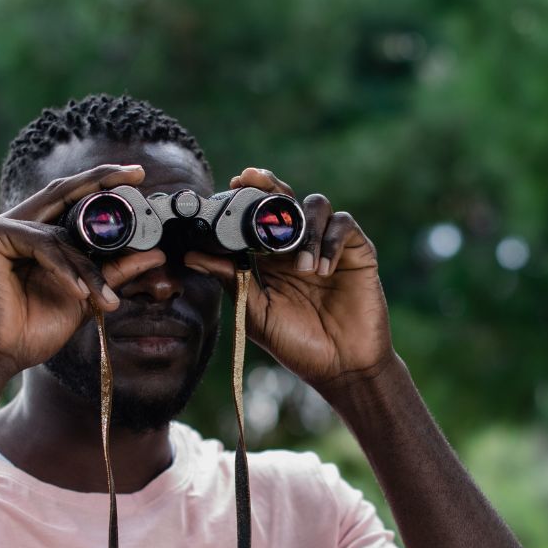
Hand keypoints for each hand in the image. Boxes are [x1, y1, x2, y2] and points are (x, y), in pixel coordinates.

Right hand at [0, 164, 170, 379]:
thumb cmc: (30, 329)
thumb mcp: (83, 296)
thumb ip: (111, 272)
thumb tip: (155, 254)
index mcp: (32, 232)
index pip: (70, 198)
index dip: (102, 183)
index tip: (138, 175)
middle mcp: (13, 221)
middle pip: (63, 192)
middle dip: (103, 181)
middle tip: (138, 175)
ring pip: (58, 234)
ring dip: (86, 268)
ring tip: (103, 299)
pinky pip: (39, 244)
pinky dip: (63, 268)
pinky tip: (77, 292)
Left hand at [184, 167, 393, 393]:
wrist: (341, 368)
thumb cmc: (297, 344)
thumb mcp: (255, 312)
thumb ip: (229, 279)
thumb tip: (190, 256)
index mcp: (273, 257)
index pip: (260, 214)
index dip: (248, 195)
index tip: (233, 184)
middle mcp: (300, 246)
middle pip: (287, 198)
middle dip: (270, 185)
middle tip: (253, 179)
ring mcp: (329, 246)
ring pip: (317, 205)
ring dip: (304, 228)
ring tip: (302, 268)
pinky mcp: (358, 252)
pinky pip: (344, 226)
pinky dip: (330, 241)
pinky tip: (322, 270)